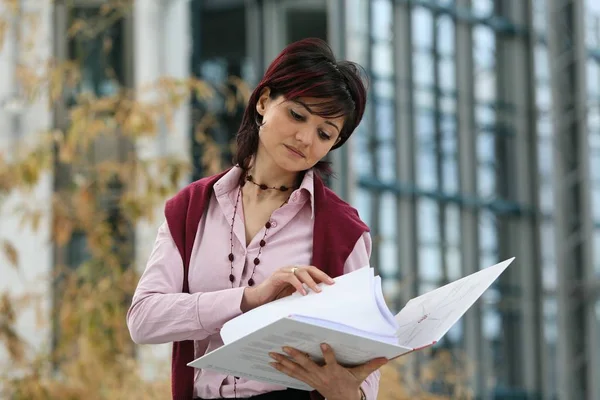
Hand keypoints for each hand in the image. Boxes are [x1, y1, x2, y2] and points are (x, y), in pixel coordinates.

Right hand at [241, 265, 333, 311]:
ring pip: (301, 272)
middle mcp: (291, 269)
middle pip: (309, 269)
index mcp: (296, 273)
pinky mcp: (277, 276)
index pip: (312, 271)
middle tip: (331, 283)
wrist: (257, 299)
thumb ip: (303, 291)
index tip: (333, 283)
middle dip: (321, 275)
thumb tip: (318, 295)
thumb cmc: (275, 297)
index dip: (323, 276)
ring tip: (317, 290)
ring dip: (311, 281)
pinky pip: (290, 277)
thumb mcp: (292, 294)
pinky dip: (298, 284)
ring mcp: (284, 271)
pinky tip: (303, 293)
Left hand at [268, 343, 386, 399]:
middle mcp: (321, 375)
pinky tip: (274, 363)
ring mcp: (312, 379)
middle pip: (307, 365)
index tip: (323, 343)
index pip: (331, 361)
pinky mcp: (307, 381)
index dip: (328, 353)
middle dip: (295, 356)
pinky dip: (283, 369)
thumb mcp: (360, 375)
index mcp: (335, 371)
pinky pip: (293, 375)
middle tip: (285, 347)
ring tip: (272, 355)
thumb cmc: (350, 385)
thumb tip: (386, 357)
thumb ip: (371, 365)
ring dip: (283, 362)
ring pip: (296, 370)